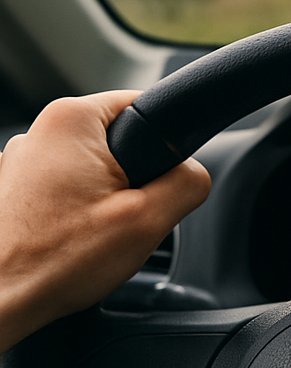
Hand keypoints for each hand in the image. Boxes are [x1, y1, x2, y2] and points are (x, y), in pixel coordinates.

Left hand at [0, 91, 210, 352]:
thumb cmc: (54, 261)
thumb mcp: (150, 220)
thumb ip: (188, 183)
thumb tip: (194, 174)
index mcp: (72, 121)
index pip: (145, 106)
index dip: (165, 147)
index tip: (156, 184)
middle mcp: (38, 131)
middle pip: (118, 142)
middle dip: (133, 180)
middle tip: (127, 218)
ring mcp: (17, 162)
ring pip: (91, 171)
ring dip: (102, 200)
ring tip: (93, 237)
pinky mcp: (10, 191)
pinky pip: (63, 191)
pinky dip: (74, 214)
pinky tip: (70, 243)